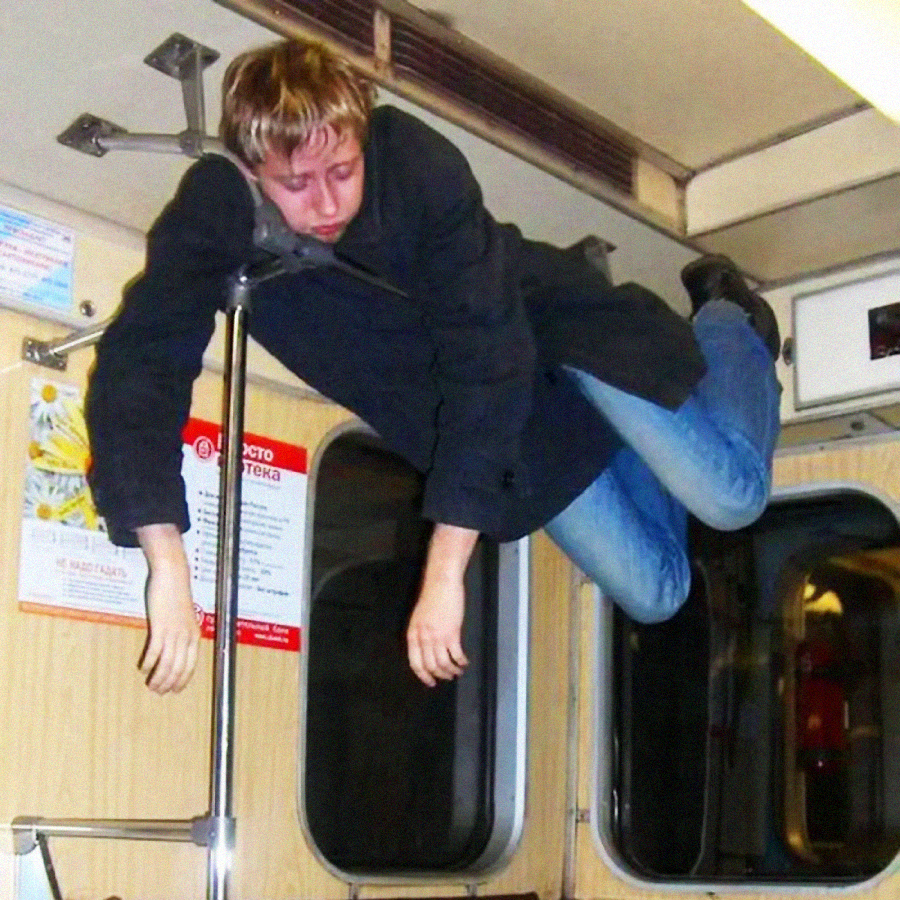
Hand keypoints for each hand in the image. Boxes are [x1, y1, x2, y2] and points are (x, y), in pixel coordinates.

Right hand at [136, 524, 199, 693]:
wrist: (173, 576)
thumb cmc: (177, 595)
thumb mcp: (184, 617)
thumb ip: (182, 632)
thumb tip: (176, 647)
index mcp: (195, 635)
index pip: (191, 666)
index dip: (182, 681)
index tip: (174, 690)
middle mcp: (187, 637)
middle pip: (179, 669)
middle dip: (168, 683)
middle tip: (157, 691)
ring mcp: (174, 633)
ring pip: (167, 664)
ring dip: (158, 678)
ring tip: (150, 685)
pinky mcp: (161, 627)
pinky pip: (155, 652)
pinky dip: (149, 663)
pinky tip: (143, 668)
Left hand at [406, 573, 468, 686]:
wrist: (441, 583)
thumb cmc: (431, 597)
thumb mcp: (419, 618)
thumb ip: (420, 634)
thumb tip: (425, 650)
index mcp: (413, 635)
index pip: (415, 663)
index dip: (424, 676)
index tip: (430, 682)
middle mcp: (423, 639)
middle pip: (431, 666)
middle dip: (440, 675)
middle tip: (447, 677)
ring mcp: (437, 637)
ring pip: (444, 664)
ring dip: (452, 671)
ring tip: (457, 671)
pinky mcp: (452, 633)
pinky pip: (456, 655)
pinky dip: (461, 662)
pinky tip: (464, 662)